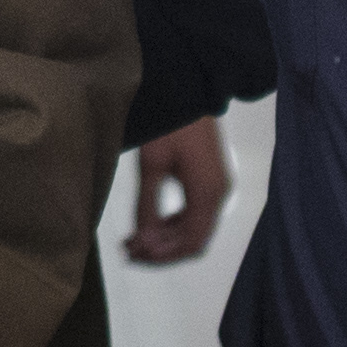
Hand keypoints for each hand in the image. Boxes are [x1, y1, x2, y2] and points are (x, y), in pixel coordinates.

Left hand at [126, 118, 230, 264]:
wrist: (189, 91)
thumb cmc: (170, 124)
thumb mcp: (152, 165)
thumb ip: (148, 206)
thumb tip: (143, 241)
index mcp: (208, 194)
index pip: (192, 243)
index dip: (164, 255)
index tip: (136, 256)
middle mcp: (219, 196)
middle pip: (193, 240)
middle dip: (161, 250)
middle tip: (127, 252)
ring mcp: (216, 189)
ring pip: (193, 229)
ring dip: (164, 239)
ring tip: (131, 242)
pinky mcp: (209, 182)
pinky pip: (193, 214)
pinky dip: (171, 224)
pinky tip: (147, 226)